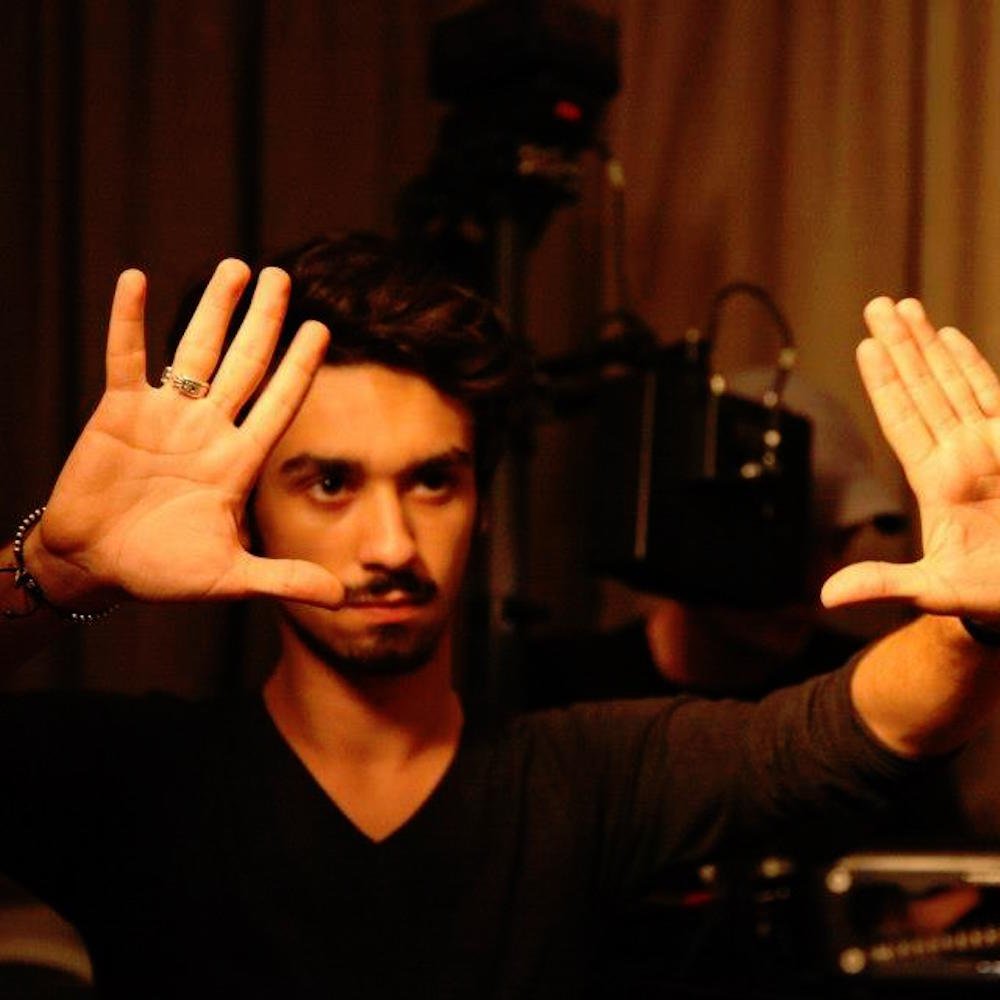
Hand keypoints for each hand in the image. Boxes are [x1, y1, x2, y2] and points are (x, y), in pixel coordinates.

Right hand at [27, 260, 343, 609]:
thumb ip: (284, 580)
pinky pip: (126, 357)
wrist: (94, 566)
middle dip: (263, 321)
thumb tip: (342, 598)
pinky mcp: (117, 413)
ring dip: (213, 310)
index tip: (321, 328)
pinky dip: (130, 321)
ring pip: (195, 352)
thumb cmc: (162, 572)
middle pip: (244, 364)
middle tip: (282, 276)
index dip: (298, 367)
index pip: (277, 404)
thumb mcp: (228, 577)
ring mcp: (164, 417)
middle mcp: (207, 430)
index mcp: (236, 462)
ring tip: (236, 268)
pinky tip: (137, 279)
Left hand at [822, 297, 999, 615]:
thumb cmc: (989, 596)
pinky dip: (973, 366)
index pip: (902, 420)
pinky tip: (953, 337)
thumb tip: (827, 597)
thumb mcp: (934, 590)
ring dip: (929, 345)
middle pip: (921, 389)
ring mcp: (990, 446)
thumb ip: (884, 583)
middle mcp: (958, 455)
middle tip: (877, 304)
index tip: (866, 345)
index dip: (884, 383)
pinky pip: (993, 395)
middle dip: (901, 346)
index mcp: (935, 481)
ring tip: (906, 307)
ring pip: (953, 383)